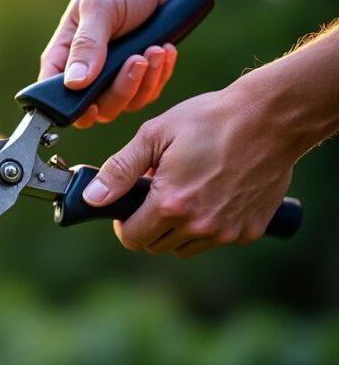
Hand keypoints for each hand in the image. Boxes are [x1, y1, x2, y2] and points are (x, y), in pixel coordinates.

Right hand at [40, 0, 177, 127]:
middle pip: (96, 108)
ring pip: (125, 104)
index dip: (70, 109)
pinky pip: (147, 93)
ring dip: (145, 81)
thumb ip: (86, 45)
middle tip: (137, 59)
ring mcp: (112, 77)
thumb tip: (74, 83)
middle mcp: (85, 73)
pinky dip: (159, 76)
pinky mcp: (139, 77)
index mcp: (64, 57)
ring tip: (157, 49)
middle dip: (121, 89)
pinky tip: (166, 50)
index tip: (93, 106)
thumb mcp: (99, 8)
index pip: (54, 95)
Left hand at [81, 82, 293, 256]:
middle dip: (149, 223)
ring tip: (186, 191)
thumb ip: (119, 170)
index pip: (132, 238)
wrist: (272, 118)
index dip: (125, 222)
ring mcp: (227, 232)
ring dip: (178, 228)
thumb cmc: (210, 120)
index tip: (130, 205)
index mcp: (170, 204)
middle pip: (156, 245)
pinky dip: (209, 225)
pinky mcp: (250, 231)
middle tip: (158, 193)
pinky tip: (215, 195)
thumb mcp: (154, 135)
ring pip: (185, 247)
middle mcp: (199, 225)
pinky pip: (216, 240)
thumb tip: (92, 197)